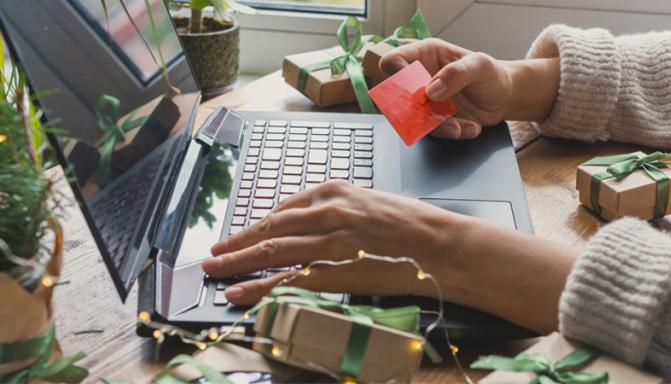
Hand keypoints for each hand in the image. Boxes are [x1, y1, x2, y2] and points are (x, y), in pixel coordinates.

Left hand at [202, 180, 465, 304]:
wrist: (440, 243)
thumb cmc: (411, 223)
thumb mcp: (369, 202)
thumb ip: (336, 210)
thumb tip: (309, 224)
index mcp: (333, 191)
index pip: (282, 209)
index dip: (255, 225)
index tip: (239, 235)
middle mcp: (325, 212)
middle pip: (269, 230)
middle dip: (236, 243)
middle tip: (213, 254)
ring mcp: (328, 241)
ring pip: (272, 253)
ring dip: (238, 263)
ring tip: (215, 272)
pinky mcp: (336, 270)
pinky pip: (289, 280)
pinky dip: (260, 288)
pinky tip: (240, 293)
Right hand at [380, 38, 559, 138]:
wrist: (505, 97)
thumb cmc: (492, 74)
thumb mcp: (480, 66)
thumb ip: (456, 73)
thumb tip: (431, 90)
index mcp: (425, 55)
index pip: (395, 61)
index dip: (397, 75)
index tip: (416, 88)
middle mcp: (420, 78)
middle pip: (397, 95)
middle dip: (415, 110)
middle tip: (436, 112)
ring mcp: (425, 101)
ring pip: (414, 119)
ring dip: (438, 126)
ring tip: (460, 126)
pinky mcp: (434, 120)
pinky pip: (433, 131)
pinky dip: (452, 132)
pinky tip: (470, 127)